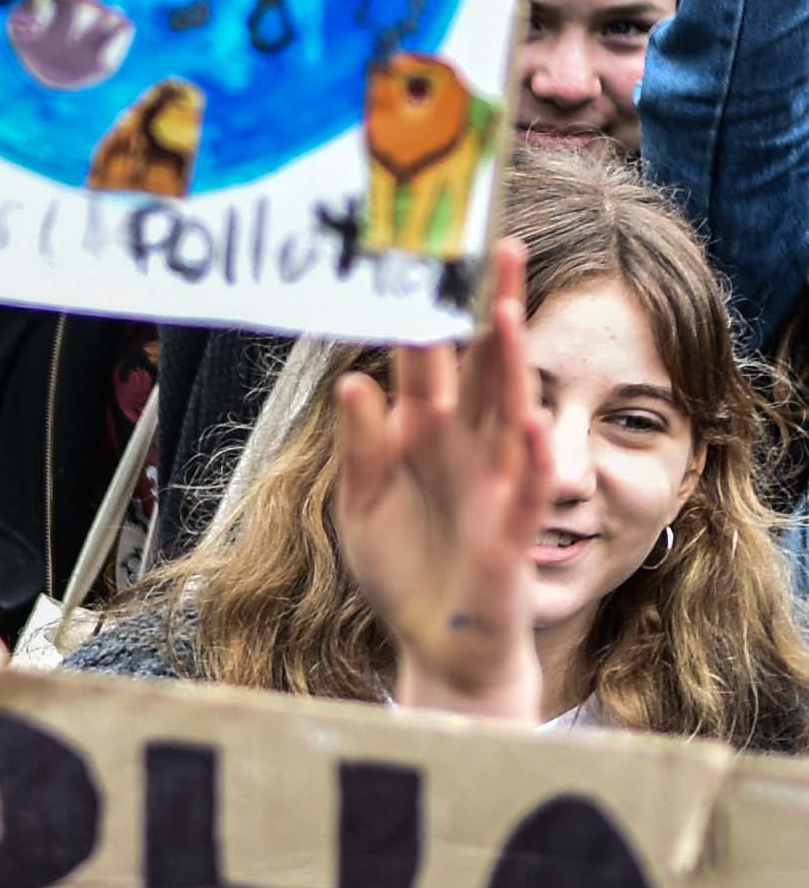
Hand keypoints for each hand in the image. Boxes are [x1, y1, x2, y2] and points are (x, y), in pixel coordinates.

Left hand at [336, 238, 547, 723]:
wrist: (430, 641)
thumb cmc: (401, 566)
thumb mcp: (360, 503)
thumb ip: (359, 445)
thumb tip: (352, 379)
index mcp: (423, 435)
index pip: (428, 362)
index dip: (427, 314)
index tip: (424, 258)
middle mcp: (465, 448)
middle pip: (483, 366)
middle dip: (492, 309)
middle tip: (496, 246)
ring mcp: (493, 484)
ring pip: (509, 411)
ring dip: (511, 364)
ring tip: (509, 312)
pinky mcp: (510, 531)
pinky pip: (526, 488)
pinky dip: (532, 458)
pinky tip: (534, 423)